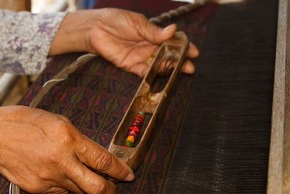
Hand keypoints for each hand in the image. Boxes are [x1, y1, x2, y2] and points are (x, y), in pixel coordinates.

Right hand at [0, 106, 133, 193]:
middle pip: (96, 186)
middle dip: (110, 191)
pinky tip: (56, 172)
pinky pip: (59, 190)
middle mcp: (61, 161)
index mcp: (69, 139)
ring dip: (84, 185)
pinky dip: (64, 184)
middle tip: (113, 189)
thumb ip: (78, 140)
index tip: (128, 175)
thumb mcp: (58, 121)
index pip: (103, 161)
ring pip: (78, 190)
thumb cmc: (26, 122)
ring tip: (76, 172)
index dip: (120, 170)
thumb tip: (93, 155)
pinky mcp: (38, 188)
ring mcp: (49, 177)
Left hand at [49, 8, 198, 76]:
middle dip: (179, 61)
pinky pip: (144, 72)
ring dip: (169, 69)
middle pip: (167, 55)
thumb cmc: (115, 20)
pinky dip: (153, 75)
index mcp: (151, 33)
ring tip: (181, 72)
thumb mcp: (137, 23)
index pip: (171, 41)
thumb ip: (154, 31)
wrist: (95, 28)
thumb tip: (172, 30)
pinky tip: (163, 76)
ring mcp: (140, 56)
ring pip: (158, 65)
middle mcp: (148, 46)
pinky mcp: (130, 65)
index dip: (182, 46)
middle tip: (190, 66)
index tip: (193, 51)